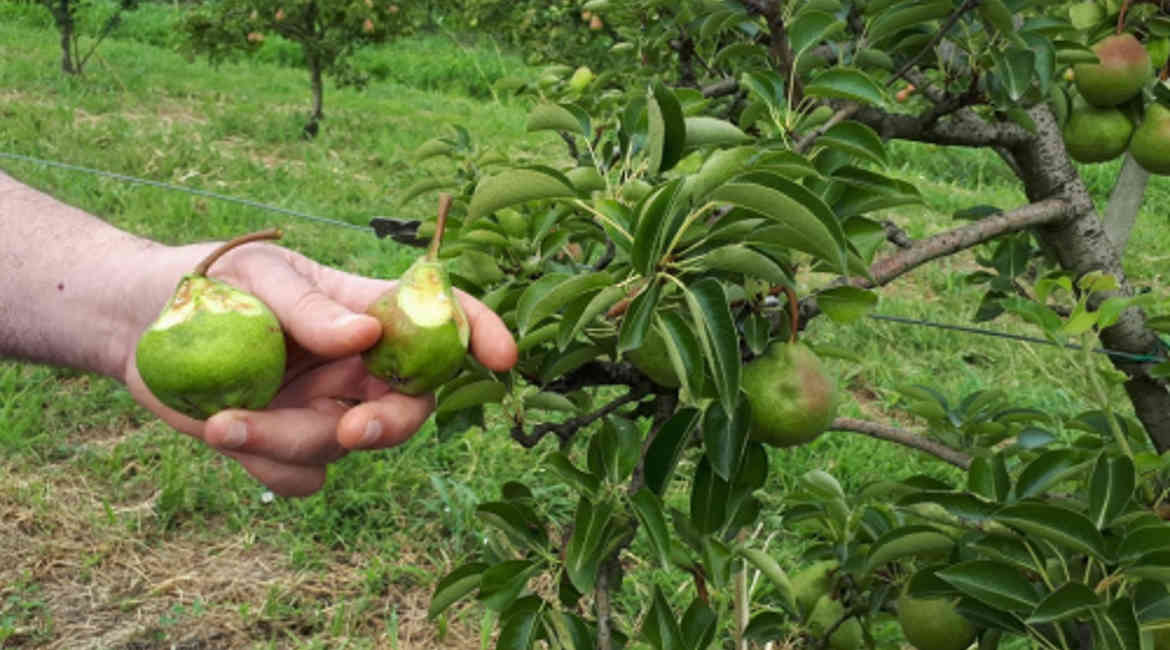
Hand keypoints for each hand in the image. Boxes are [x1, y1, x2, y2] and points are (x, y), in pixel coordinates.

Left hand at [122, 242, 516, 496]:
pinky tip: (224, 431)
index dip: (479, 334)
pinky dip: (267, 465)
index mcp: (366, 310)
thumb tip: (366, 334)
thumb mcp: (258, 275)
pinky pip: (306, 477)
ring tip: (221, 420)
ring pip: (347, 445)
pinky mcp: (289, 446)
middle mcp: (359, 365)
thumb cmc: (210, 282)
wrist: (137, 326)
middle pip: (413, 403)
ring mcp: (327, 408)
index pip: (439, 319)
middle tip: (353, 429)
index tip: (503, 357)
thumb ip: (310, 307)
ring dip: (289, 441)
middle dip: (393, 423)